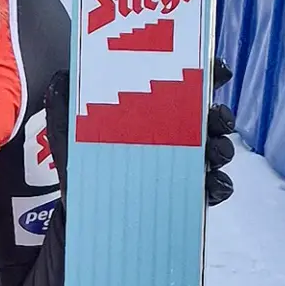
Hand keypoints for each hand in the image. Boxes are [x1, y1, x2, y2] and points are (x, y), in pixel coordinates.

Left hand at [41, 58, 234, 207]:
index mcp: (149, 113)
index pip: (183, 87)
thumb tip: (62, 76)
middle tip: (216, 115)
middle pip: (208, 117)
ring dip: (222, 147)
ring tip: (215, 150)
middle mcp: (172, 135)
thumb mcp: (68, 133)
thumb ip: (66, 105)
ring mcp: (183, 165)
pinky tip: (211, 182)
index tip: (214, 69)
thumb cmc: (78, 168)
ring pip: (216, 150)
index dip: (204, 75)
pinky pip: (212, 188)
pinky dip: (218, 184)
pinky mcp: (187, 194)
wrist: (80, 215)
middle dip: (219, 114)